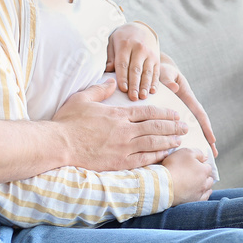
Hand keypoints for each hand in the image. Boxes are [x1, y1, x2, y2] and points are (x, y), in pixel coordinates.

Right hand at [52, 78, 185, 170]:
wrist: (58, 145)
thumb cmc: (67, 122)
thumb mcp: (82, 99)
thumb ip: (99, 89)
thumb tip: (111, 79)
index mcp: (117, 114)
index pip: (147, 112)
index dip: (164, 113)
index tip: (175, 114)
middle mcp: (124, 130)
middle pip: (155, 127)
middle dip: (172, 126)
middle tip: (185, 126)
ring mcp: (123, 148)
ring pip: (153, 143)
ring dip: (169, 140)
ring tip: (180, 139)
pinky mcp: (118, 163)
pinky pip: (143, 159)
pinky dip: (157, 156)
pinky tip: (166, 154)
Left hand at [105, 22, 160, 101]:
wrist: (140, 28)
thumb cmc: (122, 39)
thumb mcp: (112, 42)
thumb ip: (110, 57)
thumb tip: (108, 71)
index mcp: (125, 45)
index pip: (123, 63)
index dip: (123, 77)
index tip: (123, 89)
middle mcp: (139, 49)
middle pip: (136, 69)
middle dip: (135, 85)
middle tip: (133, 97)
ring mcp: (150, 54)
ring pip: (148, 72)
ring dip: (145, 86)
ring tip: (143, 97)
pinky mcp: (157, 59)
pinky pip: (156, 72)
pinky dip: (155, 82)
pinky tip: (153, 91)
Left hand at [159, 53, 217, 157]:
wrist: (157, 71)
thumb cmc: (163, 71)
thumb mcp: (166, 73)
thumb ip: (168, 79)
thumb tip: (175, 87)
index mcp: (187, 99)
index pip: (199, 114)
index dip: (206, 127)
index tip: (212, 140)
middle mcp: (186, 108)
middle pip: (199, 125)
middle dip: (206, 139)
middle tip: (213, 155)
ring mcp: (180, 113)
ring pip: (189, 129)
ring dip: (195, 142)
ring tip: (202, 158)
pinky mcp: (170, 117)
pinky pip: (175, 129)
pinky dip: (179, 139)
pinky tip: (179, 153)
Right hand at [162, 148, 212, 204]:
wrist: (164, 185)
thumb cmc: (174, 167)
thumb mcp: (186, 152)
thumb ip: (198, 153)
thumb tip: (205, 157)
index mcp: (204, 170)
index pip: (208, 167)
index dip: (202, 165)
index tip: (196, 165)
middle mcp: (204, 182)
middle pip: (209, 178)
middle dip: (205, 176)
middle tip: (197, 174)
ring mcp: (199, 193)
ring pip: (207, 189)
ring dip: (205, 185)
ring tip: (199, 183)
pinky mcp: (193, 201)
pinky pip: (203, 199)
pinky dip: (203, 195)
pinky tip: (200, 193)